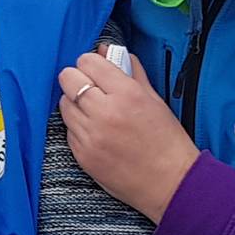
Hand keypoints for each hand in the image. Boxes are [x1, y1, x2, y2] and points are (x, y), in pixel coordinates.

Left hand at [58, 52, 197, 220]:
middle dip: (77, 78)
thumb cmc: (167, 141)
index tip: (95, 69)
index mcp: (127, 94)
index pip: (88, 62)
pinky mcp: (82, 155)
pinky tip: (95, 131)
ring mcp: (91, 136)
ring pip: (64, 104)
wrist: (171, 184)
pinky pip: (68, 129)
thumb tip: (107, 50)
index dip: (90, 63)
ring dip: (75, 102)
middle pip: (68, 79)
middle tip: (89, 86)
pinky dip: (77, 126)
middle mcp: (105, 113)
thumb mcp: (154, 99)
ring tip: (93, 110)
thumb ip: (130, 71)